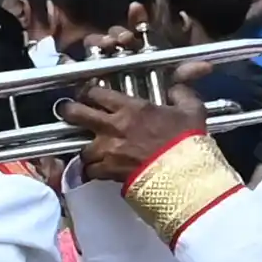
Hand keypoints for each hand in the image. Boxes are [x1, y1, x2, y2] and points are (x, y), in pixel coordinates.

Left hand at [57, 62, 209, 186]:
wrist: (184, 174)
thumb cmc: (187, 141)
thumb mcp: (192, 110)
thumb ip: (182, 94)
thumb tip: (176, 87)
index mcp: (131, 108)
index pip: (96, 93)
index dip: (88, 92)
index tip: (88, 95)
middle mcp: (113, 127)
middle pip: (76, 114)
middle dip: (68, 111)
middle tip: (69, 113)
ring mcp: (107, 150)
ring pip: (80, 147)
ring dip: (84, 148)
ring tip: (90, 149)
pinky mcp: (107, 171)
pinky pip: (89, 170)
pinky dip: (91, 170)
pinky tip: (97, 170)